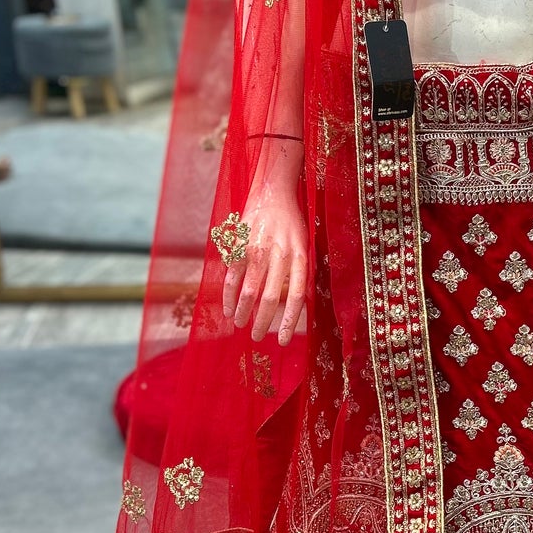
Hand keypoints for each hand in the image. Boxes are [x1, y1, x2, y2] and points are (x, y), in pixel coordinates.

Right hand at [221, 139, 308, 344]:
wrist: (273, 190)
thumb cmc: (292, 223)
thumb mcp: (305, 245)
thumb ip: (300, 273)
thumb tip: (296, 308)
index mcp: (301, 257)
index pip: (297, 297)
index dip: (289, 322)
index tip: (282, 341)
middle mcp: (280, 255)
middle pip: (271, 298)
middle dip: (262, 322)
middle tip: (256, 337)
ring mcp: (257, 250)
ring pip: (248, 291)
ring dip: (243, 313)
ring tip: (240, 325)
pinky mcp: (239, 245)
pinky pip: (232, 277)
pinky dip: (228, 296)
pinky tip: (227, 309)